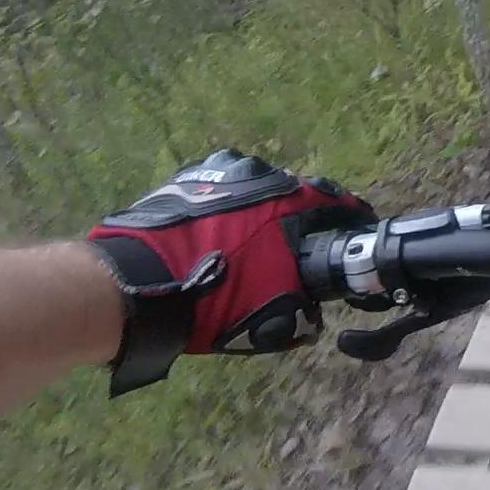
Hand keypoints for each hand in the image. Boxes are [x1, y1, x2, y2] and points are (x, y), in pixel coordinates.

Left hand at [87, 149, 376, 393]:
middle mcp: (260, 173)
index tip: (351, 239)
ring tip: (247, 251)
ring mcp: (217, 172)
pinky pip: (218, 198)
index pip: (338, 203)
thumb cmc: (218, 297)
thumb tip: (313, 316)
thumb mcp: (276, 317)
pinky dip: (224, 217)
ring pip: (254, 195)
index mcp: (291, 199)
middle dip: (297, 224)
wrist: (138, 286)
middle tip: (292, 254)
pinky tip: (214, 244)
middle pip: (293, 197)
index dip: (348, 223)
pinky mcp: (183, 181)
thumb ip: (307, 312)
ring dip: (258, 217)